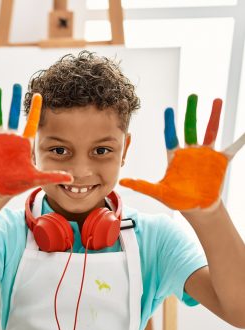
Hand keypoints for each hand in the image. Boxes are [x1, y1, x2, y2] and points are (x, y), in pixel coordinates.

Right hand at [0, 84, 71, 195]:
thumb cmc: (17, 183)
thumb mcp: (36, 178)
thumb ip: (53, 176)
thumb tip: (72, 179)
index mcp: (24, 143)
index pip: (31, 122)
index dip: (35, 109)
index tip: (39, 94)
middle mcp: (11, 138)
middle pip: (14, 115)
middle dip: (15, 101)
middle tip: (17, 85)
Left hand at [120, 94, 244, 210]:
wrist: (197, 208)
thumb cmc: (177, 199)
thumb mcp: (159, 192)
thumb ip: (142, 186)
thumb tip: (123, 181)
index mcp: (175, 156)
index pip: (171, 136)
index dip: (170, 123)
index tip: (168, 109)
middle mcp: (191, 151)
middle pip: (191, 127)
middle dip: (192, 112)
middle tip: (193, 95)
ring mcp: (206, 154)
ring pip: (210, 131)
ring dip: (214, 116)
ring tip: (217, 100)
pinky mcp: (220, 160)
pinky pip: (231, 147)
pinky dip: (239, 139)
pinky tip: (244, 131)